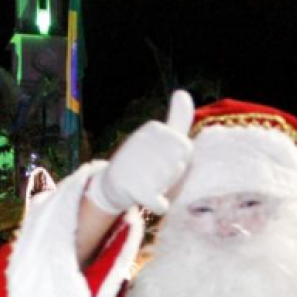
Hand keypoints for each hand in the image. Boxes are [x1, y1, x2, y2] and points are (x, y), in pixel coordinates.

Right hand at [88, 90, 194, 215]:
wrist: (112, 184)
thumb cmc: (144, 159)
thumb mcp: (161, 136)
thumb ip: (177, 117)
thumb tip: (183, 92)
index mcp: (152, 129)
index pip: (184, 149)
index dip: (179, 159)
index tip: (164, 159)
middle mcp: (143, 142)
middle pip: (179, 166)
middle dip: (172, 174)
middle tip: (156, 174)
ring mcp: (138, 166)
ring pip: (171, 183)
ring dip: (164, 187)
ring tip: (149, 183)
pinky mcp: (135, 190)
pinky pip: (158, 202)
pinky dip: (160, 204)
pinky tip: (157, 201)